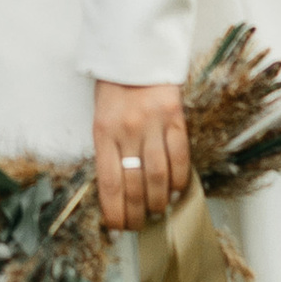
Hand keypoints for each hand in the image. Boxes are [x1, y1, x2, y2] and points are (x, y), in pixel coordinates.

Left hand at [92, 79, 190, 234]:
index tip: (118, 229)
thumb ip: (109, 151)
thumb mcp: (101, 119)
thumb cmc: (115, 90)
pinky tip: (175, 191)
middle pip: (134, 185)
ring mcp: (152, 124)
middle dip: (137, 213)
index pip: (109, 184)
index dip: (115, 213)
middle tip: (139, 226)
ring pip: (158, 176)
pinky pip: (179, 156)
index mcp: (102, 132)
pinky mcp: (174, 117)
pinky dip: (179, 179)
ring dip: (158, 201)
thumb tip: (119, 194)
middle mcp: (127, 130)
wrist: (135, 53)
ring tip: (157, 212)